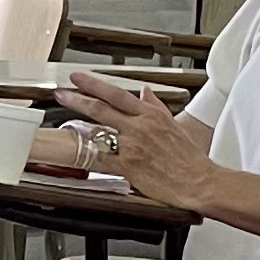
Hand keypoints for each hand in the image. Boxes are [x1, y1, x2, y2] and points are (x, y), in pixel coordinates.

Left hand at [54, 71, 216, 209]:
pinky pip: (101, 160)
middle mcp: (139, 128)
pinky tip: (76, 152)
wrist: (198, 181)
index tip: (77, 78)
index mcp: (150, 115)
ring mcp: (132, 147)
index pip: (117, 94)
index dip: (94, 84)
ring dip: (79, 126)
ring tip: (63, 121)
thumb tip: (145, 92)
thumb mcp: (174, 125)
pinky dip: (88, 156)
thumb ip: (156, 107)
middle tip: (61, 93)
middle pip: (102, 108)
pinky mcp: (128, 167)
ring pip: (98, 132)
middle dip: (77, 99)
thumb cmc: (189, 157)